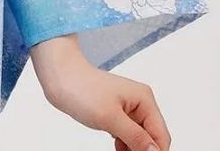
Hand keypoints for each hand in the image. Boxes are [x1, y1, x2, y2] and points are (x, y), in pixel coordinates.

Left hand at [30, 35, 171, 150]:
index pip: (160, 136)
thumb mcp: (110, 117)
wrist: (58, 76)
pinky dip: (124, 144)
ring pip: (140, 139)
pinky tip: (118, 148)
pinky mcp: (116, 113)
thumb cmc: (81, 88)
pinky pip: (128, 135)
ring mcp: (127, 108)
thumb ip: (136, 137)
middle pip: (152, 138)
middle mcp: (139, 103)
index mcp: (144, 99)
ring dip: (133, 149)